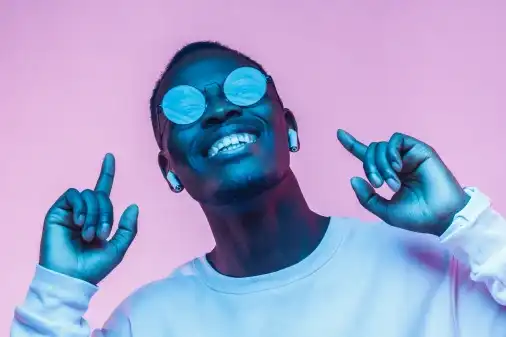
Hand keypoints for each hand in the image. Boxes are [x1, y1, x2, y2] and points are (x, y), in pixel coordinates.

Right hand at [39, 154, 138, 284]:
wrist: (72, 277)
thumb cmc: (94, 267)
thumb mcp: (118, 248)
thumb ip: (128, 228)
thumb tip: (134, 205)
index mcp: (98, 218)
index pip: (104, 191)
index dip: (107, 173)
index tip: (110, 156)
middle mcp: (84, 212)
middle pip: (101, 195)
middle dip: (106, 213)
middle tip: (100, 235)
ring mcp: (70, 211)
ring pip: (89, 194)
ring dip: (94, 214)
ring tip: (88, 235)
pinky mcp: (57, 212)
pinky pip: (73, 195)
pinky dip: (81, 207)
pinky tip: (79, 223)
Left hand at [337, 130, 469, 235]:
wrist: (441, 217)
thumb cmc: (416, 216)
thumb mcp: (384, 210)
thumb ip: (366, 197)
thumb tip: (353, 178)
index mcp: (389, 175)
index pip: (368, 157)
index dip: (352, 145)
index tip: (339, 133)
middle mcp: (397, 163)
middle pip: (371, 152)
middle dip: (369, 167)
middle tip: (378, 184)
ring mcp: (408, 156)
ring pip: (380, 146)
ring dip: (380, 165)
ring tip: (392, 182)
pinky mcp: (420, 150)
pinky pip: (396, 140)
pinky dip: (391, 152)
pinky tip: (398, 168)